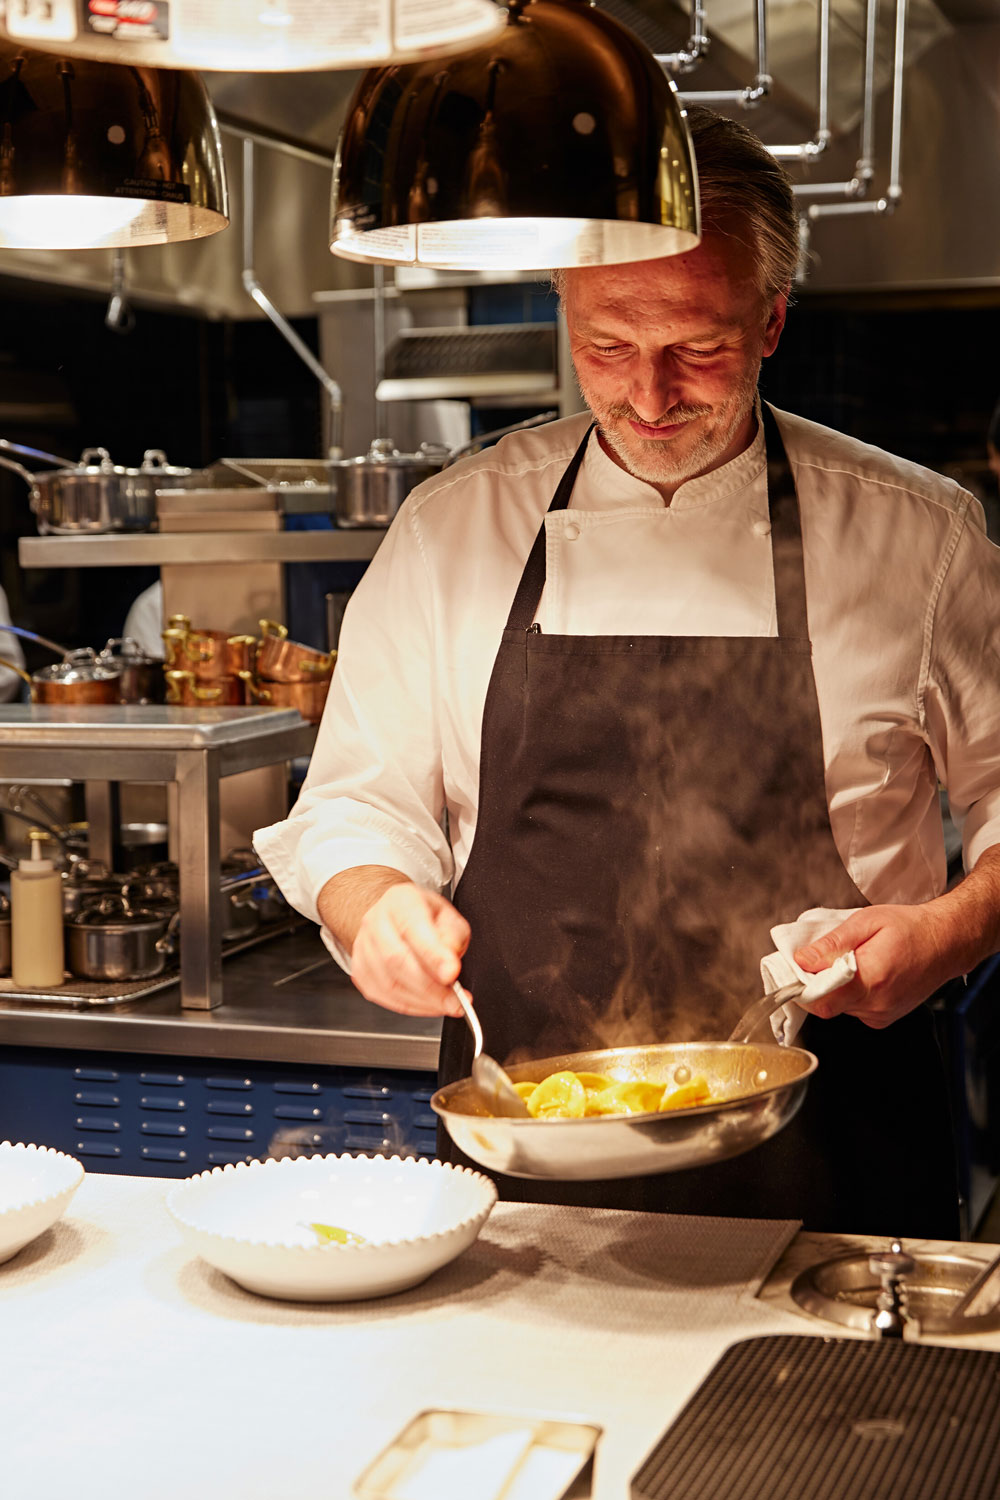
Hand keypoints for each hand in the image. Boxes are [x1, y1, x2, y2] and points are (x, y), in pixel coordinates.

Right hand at [350, 881, 469, 1018]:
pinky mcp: (359, 971)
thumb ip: (453, 937)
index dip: (433, 955)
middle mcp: (375, 921)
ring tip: (446, 1005)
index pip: (414, 928)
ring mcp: (363, 947)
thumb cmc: (424, 917)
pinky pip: (382, 995)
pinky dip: (409, 1006)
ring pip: (388, 983)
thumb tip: (448, 965)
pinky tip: (427, 1005)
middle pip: (396, 960)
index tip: (452, 974)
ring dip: (422, 1001)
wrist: (393, 917)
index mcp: (400, 901)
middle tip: (455, 1001)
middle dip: (430, 987)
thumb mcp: (449, 916)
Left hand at [793, 902, 955, 1029]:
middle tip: (819, 962)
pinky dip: (849, 995)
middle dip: (815, 986)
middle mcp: (877, 1002)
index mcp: (871, 977)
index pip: (821, 999)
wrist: (945, 942)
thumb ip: (832, 943)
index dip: (802, 987)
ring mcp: (882, 1013)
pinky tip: (861, 975)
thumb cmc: (910, 928)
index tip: (796, 972)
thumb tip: (803, 959)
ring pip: (839, 1008)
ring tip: (848, 963)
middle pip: (827, 1006)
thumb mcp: (866, 922)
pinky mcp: (884, 1018)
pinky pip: (854, 1010)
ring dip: (834, 989)